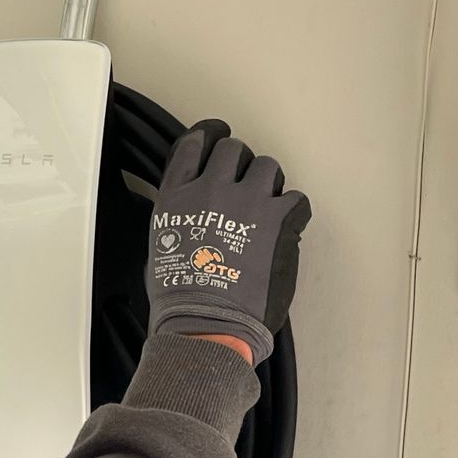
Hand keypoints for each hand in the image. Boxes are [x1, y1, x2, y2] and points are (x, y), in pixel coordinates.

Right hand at [147, 121, 309, 365]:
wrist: (207, 322)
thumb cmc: (179, 297)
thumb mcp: (160, 246)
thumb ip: (179, 217)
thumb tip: (193, 216)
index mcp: (177, 196)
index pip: (195, 142)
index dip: (210, 135)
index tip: (217, 137)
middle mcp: (212, 189)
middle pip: (235, 150)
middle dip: (241, 164)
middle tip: (244, 185)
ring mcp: (249, 202)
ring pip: (269, 166)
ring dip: (268, 184)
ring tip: (266, 207)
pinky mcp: (280, 220)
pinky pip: (297, 199)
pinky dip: (293, 212)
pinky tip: (286, 228)